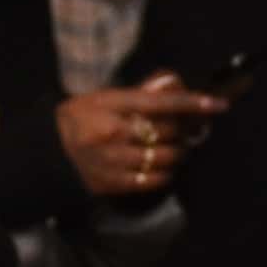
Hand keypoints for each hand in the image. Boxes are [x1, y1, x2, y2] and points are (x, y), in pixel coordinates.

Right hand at [58, 73, 221, 200]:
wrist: (49, 151)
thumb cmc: (79, 117)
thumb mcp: (104, 97)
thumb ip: (139, 94)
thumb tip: (172, 84)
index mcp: (112, 105)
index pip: (161, 103)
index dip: (192, 103)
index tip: (218, 104)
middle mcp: (114, 133)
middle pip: (168, 131)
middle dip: (182, 130)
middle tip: (185, 129)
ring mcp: (115, 160)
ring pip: (166, 157)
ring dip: (178, 152)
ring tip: (175, 148)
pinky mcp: (115, 182)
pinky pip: (155, 179)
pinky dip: (167, 171)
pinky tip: (164, 165)